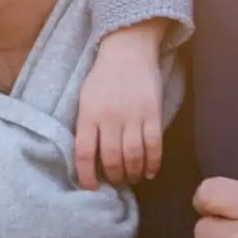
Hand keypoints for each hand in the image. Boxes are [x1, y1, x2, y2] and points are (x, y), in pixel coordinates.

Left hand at [75, 25, 162, 188]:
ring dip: (133, 173)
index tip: (90, 188)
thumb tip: (87, 155)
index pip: (83, 152)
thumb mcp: (85, 98)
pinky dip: (153, 163)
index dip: (86, 175)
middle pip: (111, 158)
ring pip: (133, 156)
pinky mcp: (152, 113)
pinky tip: (150, 172)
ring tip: (132, 178)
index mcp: (88, 114)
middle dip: (114, 176)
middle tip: (116, 182)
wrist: (127, 49)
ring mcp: (132, 116)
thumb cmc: (103, 76)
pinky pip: (154, 146)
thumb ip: (86, 124)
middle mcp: (109, 118)